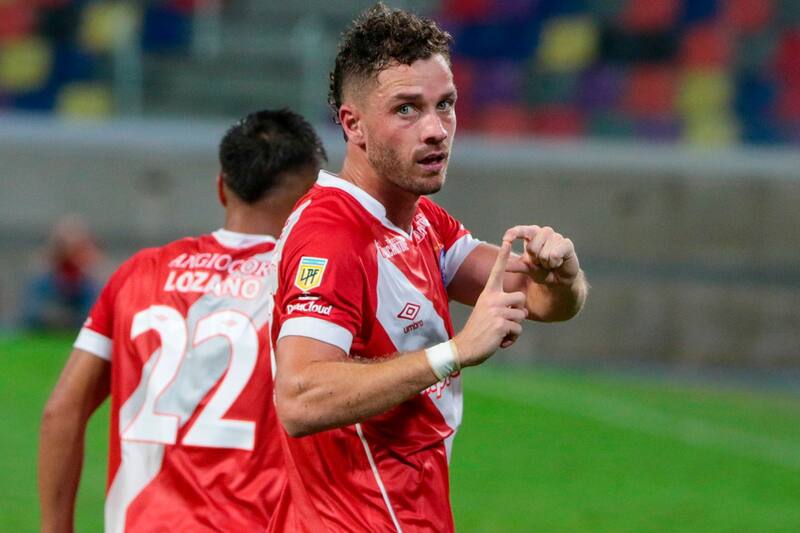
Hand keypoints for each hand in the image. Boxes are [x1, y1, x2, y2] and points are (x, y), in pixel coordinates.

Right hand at [453, 240, 526, 366]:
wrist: (465, 347)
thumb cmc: (478, 330)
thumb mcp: (486, 312)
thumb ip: (501, 306)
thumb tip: (522, 310)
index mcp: (488, 293)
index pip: (497, 271)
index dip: (502, 256)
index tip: (507, 241)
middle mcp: (492, 299)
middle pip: (521, 298)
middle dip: (519, 311)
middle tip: (505, 321)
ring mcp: (497, 311)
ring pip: (521, 316)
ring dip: (514, 328)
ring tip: (499, 332)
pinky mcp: (501, 324)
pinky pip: (518, 330)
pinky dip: (512, 339)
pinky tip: (500, 341)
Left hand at [503, 225, 579, 285]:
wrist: (559, 280)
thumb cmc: (542, 270)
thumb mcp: (526, 268)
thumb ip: (515, 265)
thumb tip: (502, 264)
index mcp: (532, 234)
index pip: (520, 230)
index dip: (513, 234)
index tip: (505, 240)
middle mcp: (544, 232)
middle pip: (531, 247)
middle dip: (535, 260)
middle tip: (541, 263)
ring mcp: (556, 236)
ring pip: (543, 254)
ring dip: (545, 263)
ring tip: (550, 263)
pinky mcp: (567, 244)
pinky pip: (555, 255)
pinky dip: (554, 263)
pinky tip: (558, 262)